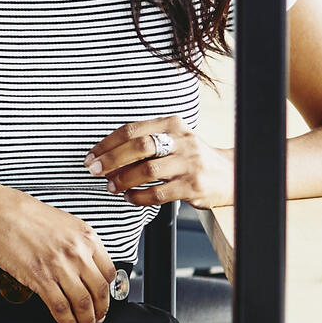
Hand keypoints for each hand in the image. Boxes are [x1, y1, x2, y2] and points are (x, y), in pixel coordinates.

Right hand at [0, 185, 117, 322]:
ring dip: (86, 321)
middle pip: (99, 291)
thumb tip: (85, 263)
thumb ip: (77, 242)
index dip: (109, 291)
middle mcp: (77, 252)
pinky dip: (67, 322)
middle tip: (98, 319)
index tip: (104, 298)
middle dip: (101, 311)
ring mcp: (60, 267)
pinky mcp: (41, 279)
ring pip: (82, 303)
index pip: (108, 272)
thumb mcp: (62, 222)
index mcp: (86, 236)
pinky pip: (60, 308)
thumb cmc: (24, 215)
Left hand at [91, 118, 233, 208]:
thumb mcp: (173, 140)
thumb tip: (107, 155)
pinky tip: (130, 197)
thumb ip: (145, 142)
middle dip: (111, 159)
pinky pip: (158, 193)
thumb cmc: (191, 158)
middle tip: (95, 170)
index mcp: (172, 124)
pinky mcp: (192, 186)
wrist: (229, 174)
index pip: (132, 130)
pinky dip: (138, 197)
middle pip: (138, 146)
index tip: (92, 156)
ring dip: (123, 180)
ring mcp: (188, 164)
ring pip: (147, 170)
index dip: (107, 143)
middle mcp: (181, 141)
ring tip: (112, 186)